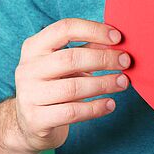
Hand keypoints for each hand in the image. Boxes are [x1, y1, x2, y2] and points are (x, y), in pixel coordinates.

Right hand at [9, 18, 131, 152]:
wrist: (28, 124)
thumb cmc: (53, 85)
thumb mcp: (65, 64)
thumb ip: (87, 49)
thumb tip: (117, 39)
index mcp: (34, 47)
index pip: (64, 29)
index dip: (93, 30)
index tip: (118, 37)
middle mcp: (27, 69)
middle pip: (70, 58)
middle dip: (103, 59)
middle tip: (126, 62)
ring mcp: (29, 95)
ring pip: (73, 87)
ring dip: (104, 84)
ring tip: (123, 83)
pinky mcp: (36, 120)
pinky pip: (72, 112)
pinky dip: (95, 108)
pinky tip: (110, 104)